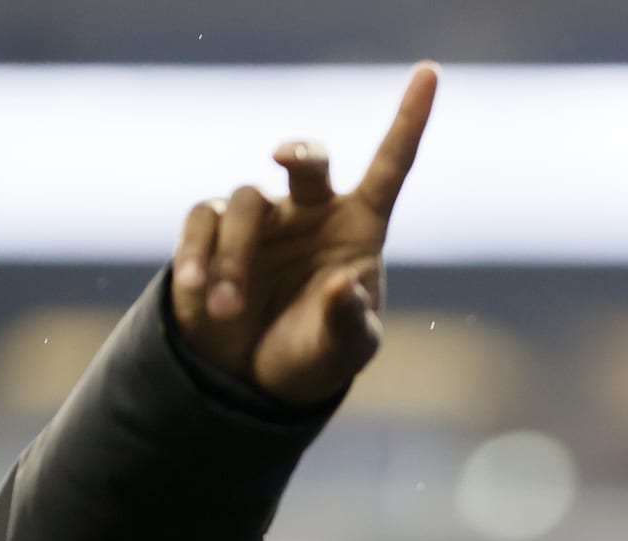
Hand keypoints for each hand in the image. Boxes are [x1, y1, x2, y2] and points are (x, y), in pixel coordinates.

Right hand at [170, 62, 439, 404]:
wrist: (253, 380)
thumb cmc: (315, 356)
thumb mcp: (344, 350)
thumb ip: (349, 321)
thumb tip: (346, 286)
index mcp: (358, 228)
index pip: (390, 167)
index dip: (409, 121)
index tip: (430, 73)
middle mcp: (311, 212)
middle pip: (309, 160)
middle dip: (300, 151)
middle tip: (284, 157)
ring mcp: (261, 219)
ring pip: (246, 202)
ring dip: (237, 255)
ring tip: (231, 310)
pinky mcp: (212, 232)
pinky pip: (202, 222)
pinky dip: (198, 254)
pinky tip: (201, 291)